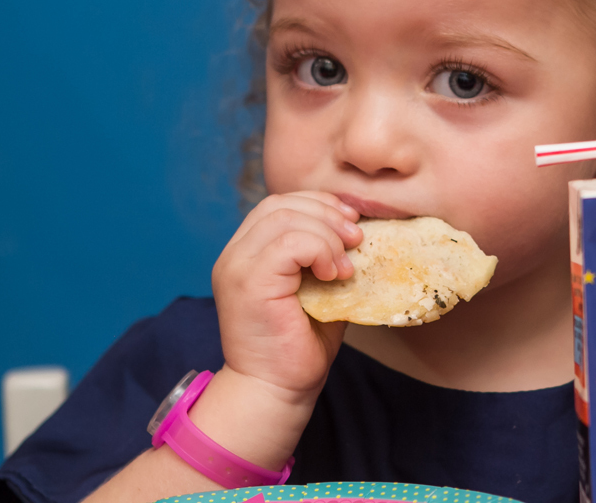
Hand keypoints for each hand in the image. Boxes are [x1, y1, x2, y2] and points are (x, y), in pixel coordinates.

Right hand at [211, 191, 361, 398]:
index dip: (317, 205)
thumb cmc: (298, 348)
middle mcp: (235, 255)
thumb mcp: (318, 292)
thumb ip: (326, 259)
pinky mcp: (249, 282)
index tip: (350, 223)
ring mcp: (237, 267)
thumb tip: (360, 233)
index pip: (278, 205)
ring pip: (285, 217)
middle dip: (326, 213)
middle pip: (280, 204)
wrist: (276, 391)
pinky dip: (320, 249)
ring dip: (327, 234)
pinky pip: (290, 242)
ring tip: (346, 264)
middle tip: (357, 238)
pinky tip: (334, 274)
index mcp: (247, 254)